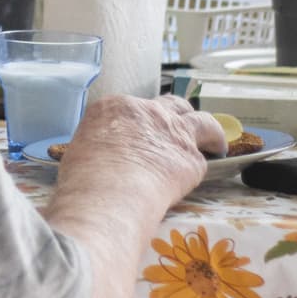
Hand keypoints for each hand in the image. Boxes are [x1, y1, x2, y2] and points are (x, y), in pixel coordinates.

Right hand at [54, 94, 227, 214]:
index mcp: (114, 107)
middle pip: (171, 104)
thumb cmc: (83, 178)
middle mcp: (147, 111)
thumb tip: (104, 158)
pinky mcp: (191, 158)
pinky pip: (201, 160)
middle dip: (178, 115)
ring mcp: (173, 131)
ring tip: (215, 143)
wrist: (108, 193)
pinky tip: (198, 180)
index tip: (140, 136)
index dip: (139, 122)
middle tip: (180, 131)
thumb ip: (100, 144)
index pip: (133, 108)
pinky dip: (199, 168)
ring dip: (209, 131)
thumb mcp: (81, 149)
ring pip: (202, 121)